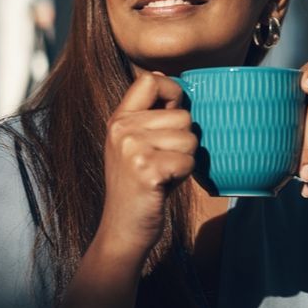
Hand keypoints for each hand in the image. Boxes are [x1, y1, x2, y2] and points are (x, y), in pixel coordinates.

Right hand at [99, 71, 196, 261]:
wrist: (123, 229)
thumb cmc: (139, 186)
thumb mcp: (134, 144)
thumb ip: (149, 115)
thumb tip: (166, 78)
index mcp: (118, 119)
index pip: (150, 80)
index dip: (172, 93)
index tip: (172, 114)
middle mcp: (121, 129)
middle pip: (182, 115)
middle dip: (184, 140)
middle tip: (163, 162)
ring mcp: (132, 149)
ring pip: (189, 138)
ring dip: (184, 160)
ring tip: (163, 174)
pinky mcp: (146, 170)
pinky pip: (188, 161)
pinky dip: (184, 176)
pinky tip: (164, 185)